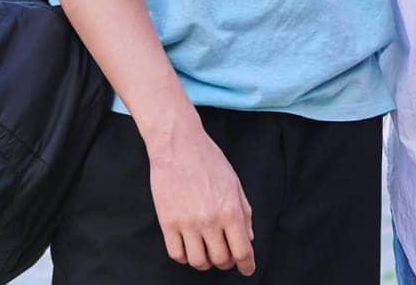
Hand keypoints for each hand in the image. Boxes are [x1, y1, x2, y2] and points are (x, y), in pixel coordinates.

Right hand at [147, 115, 255, 274]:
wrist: (178, 145)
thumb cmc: (209, 160)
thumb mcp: (235, 183)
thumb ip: (244, 212)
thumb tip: (248, 237)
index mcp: (230, 210)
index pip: (242, 251)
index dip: (247, 265)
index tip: (247, 269)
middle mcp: (210, 221)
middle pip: (221, 260)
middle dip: (227, 262)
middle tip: (226, 255)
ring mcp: (187, 224)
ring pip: (198, 262)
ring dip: (206, 261)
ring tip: (207, 251)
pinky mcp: (167, 223)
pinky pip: (177, 254)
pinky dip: (185, 257)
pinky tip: (189, 247)